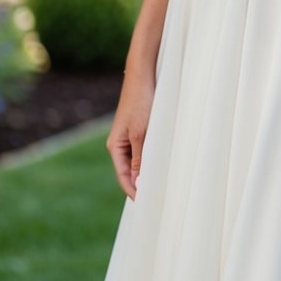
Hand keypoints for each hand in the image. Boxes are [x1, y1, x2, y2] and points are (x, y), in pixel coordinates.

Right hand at [106, 67, 155, 199]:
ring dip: (149, 172)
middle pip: (130, 172)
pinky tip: (165, 163)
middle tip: (160, 198)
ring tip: (164, 184)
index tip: (150, 205)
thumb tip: (138, 184)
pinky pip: (145, 150)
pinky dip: (153, 158)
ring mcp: (129, 137)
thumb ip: (140, 159)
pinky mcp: (139, 129)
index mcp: (116, 147)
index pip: (124, 178)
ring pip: (139, 161)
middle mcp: (120, 144)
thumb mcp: (141, 134)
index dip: (136, 192)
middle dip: (143, 184)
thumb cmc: (141, 102)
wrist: (143, 75)